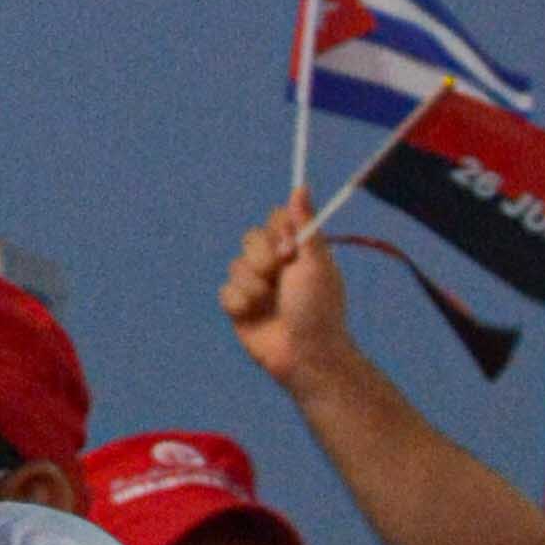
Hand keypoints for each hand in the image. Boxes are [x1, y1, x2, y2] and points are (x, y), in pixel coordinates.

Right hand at [220, 193, 357, 400]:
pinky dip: (239, 302)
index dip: (277, 230)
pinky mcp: (239, 308)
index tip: (289, 248)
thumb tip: (300, 187)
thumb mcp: (316, 263)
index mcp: (298, 252)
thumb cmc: (319, 310)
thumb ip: (305, 225)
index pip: (276, 220)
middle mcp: (276, 266)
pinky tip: (254, 316)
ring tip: (268, 303)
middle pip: (250, 238)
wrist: (306, 356)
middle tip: (279, 274)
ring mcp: (256, 286)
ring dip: (253, 284)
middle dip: (262, 257)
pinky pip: (225, 291)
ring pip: (236, 265)